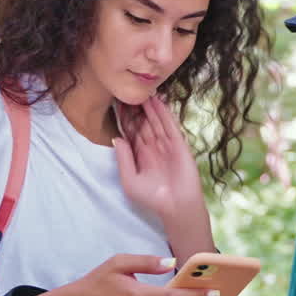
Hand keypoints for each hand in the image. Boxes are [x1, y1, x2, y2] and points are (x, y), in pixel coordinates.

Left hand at [113, 96, 205, 224]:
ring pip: (155, 121)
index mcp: (139, 154)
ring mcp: (165, 144)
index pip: (130, 131)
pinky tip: (158, 101)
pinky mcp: (178, 144)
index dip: (124, 117)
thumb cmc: (152, 197)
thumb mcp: (130, 180)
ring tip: (143, 90)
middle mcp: (152, 147)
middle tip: (128, 89)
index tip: (116, 101)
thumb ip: (123, 159)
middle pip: (142, 122)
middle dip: (135, 108)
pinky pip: (169, 125)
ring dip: (149, 106)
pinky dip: (164, 113)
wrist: (176, 206)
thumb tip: (116, 138)